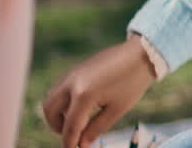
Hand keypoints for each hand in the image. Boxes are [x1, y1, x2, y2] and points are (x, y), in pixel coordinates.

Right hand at [41, 36, 157, 147]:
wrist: (141, 53)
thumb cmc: (133, 82)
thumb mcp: (117, 109)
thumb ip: (96, 128)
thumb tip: (81, 144)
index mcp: (83, 95)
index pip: (70, 126)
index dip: (69, 142)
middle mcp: (72, 83)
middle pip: (50, 110)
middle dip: (56, 126)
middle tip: (71, 135)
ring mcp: (72, 73)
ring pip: (52, 98)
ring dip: (58, 113)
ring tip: (77, 122)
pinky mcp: (76, 69)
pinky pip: (60, 88)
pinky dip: (63, 101)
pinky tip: (80, 107)